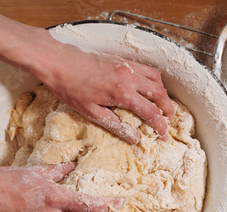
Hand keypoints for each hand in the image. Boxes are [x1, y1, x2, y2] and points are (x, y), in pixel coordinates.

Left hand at [34, 41, 174, 143]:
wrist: (57, 62)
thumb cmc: (70, 88)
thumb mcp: (90, 112)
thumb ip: (115, 125)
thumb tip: (134, 138)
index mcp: (121, 93)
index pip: (150, 111)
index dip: (160, 125)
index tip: (163, 135)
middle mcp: (128, 77)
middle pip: (159, 93)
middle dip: (168, 108)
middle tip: (168, 120)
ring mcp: (126, 66)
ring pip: (155, 78)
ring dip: (162, 92)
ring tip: (161, 104)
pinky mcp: (121, 59)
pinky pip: (145, 68)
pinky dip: (153, 79)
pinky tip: (148, 87)